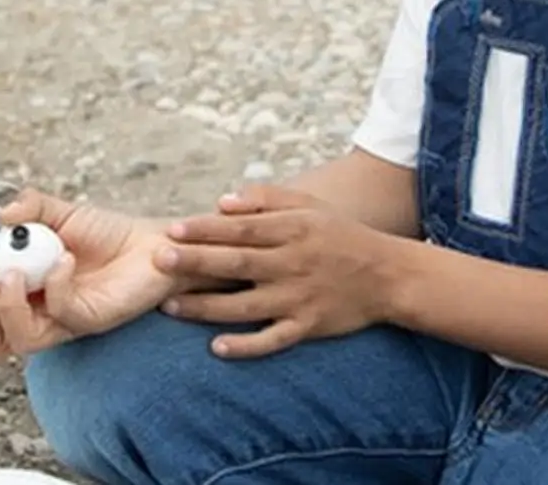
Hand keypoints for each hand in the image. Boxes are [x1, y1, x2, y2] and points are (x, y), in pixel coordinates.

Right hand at [0, 189, 179, 362]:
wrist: (153, 243)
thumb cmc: (108, 234)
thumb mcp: (61, 211)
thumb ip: (29, 207)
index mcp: (25, 288)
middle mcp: (39, 310)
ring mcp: (63, 319)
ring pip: (20, 339)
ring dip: (7, 306)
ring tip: (14, 274)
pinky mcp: (89, 320)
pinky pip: (61, 312)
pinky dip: (54, 282)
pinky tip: (64, 257)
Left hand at [153, 185, 402, 359]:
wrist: (387, 275)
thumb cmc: (338, 233)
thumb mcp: (307, 204)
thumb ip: (264, 199)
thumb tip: (221, 202)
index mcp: (289, 229)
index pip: (239, 229)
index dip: (204, 229)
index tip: (172, 229)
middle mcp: (291, 263)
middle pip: (235, 264)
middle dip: (195, 262)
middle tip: (159, 260)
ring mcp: (299, 298)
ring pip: (245, 305)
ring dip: (206, 307)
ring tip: (170, 307)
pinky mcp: (309, 327)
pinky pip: (273, 340)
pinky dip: (247, 345)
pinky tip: (217, 347)